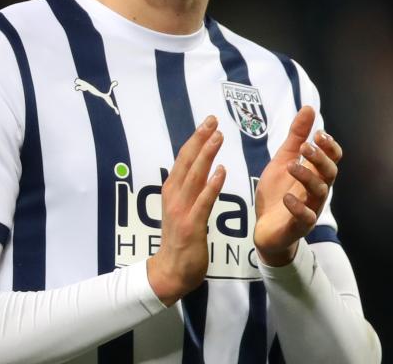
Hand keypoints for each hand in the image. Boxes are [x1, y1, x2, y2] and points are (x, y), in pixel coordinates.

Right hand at [147, 116, 225, 305]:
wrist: (171, 271)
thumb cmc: (179, 239)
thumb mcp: (180, 208)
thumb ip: (189, 189)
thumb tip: (201, 168)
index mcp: (172, 190)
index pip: (184, 158)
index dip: (195, 138)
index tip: (207, 122)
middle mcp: (174, 195)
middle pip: (187, 162)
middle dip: (200, 139)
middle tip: (213, 120)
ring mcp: (182, 210)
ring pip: (195, 177)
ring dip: (206, 155)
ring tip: (218, 137)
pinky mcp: (192, 225)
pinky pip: (203, 202)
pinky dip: (212, 185)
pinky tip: (221, 171)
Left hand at [253, 106, 340, 266]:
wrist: (265, 228)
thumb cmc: (278, 192)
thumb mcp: (283, 160)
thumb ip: (295, 136)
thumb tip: (309, 107)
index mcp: (315, 174)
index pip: (332, 158)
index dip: (329, 146)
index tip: (318, 134)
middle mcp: (317, 190)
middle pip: (330, 173)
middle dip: (320, 159)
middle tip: (305, 147)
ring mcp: (310, 209)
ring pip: (319, 192)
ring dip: (307, 177)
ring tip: (292, 165)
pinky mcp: (298, 226)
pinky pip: (305, 218)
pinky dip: (297, 207)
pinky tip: (287, 197)